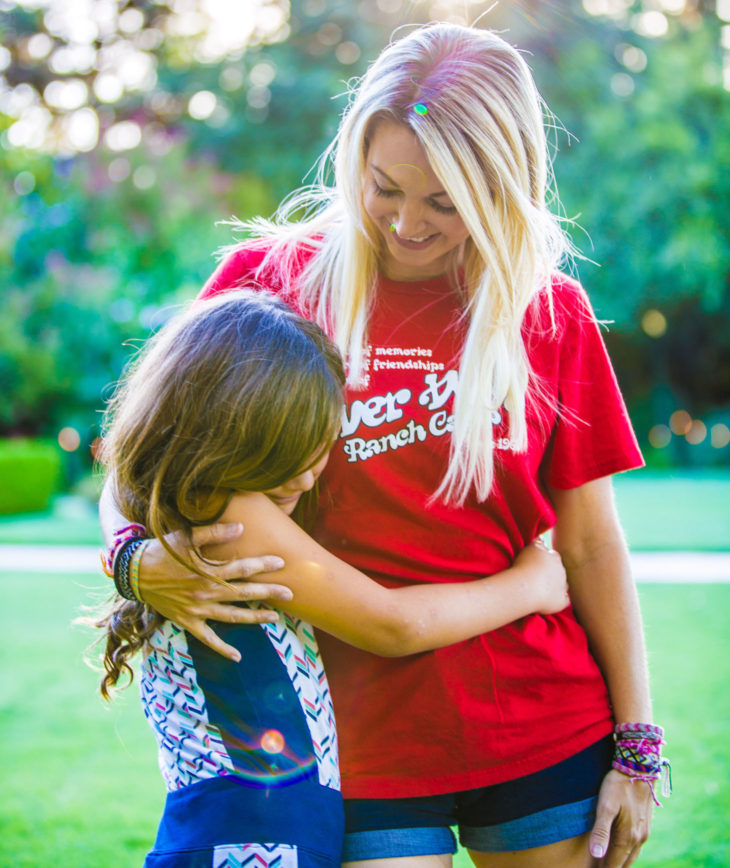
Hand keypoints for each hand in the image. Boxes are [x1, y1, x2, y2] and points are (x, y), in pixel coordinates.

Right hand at [138, 522, 291, 661]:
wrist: (134, 574)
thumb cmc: (161, 552)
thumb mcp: (186, 538)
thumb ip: (214, 532)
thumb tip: (241, 528)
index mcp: (208, 572)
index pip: (242, 568)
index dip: (263, 565)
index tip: (282, 563)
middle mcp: (206, 593)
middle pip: (244, 593)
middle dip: (268, 593)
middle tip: (291, 593)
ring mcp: (197, 611)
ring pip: (232, 616)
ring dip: (254, 618)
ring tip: (275, 619)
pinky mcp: (188, 622)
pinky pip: (208, 639)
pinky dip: (222, 648)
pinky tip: (237, 656)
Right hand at [514, 538, 569, 614]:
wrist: (526, 587)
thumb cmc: (525, 565)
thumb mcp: (530, 547)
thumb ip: (538, 541)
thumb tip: (542, 537)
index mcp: (554, 557)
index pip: (553, 556)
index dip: (544, 559)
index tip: (535, 563)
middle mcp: (562, 571)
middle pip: (558, 570)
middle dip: (551, 572)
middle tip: (537, 576)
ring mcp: (563, 586)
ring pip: (563, 584)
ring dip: (556, 585)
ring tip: (541, 588)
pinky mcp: (562, 601)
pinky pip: (564, 600)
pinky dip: (559, 599)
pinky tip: (550, 600)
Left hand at [589, 769, 653, 866]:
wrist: (638, 769)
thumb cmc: (617, 786)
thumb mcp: (605, 806)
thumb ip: (601, 831)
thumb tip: (596, 855)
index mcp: (628, 838)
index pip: (613, 865)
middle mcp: (639, 839)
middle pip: (623, 864)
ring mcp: (644, 833)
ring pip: (630, 857)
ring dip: (619, 863)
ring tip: (605, 866)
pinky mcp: (646, 825)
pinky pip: (635, 848)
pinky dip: (626, 854)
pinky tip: (619, 852)